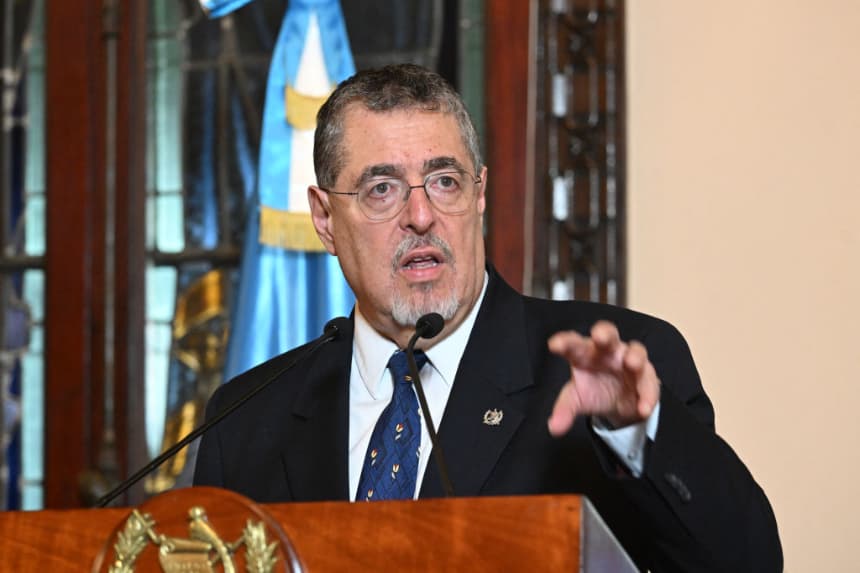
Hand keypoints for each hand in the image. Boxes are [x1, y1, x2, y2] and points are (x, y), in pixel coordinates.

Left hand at [547, 321, 659, 435]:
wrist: (618, 403)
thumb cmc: (593, 390)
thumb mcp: (576, 400)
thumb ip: (565, 410)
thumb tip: (554, 428)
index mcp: (584, 353)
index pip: (573, 344)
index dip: (564, 342)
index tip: (554, 345)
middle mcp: (607, 351)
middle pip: (607, 333)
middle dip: (604, 333)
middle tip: (600, 336)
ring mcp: (629, 359)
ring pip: (635, 350)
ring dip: (635, 356)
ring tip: (631, 364)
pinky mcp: (646, 375)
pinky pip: (649, 381)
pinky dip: (647, 394)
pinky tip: (643, 408)